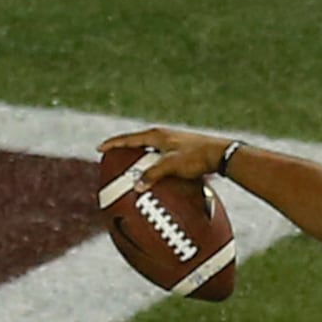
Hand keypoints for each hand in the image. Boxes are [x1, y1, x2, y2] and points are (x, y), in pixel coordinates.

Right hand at [94, 127, 235, 206]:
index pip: (128, 139)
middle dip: (124, 149)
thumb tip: (137, 185)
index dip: (113, 144)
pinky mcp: (181, 151)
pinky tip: (155, 176)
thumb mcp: (171, 165)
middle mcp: (163, 136)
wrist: (221, 154)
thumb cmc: (197, 157)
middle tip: (112, 156)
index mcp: (157, 135)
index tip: (100, 148)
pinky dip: (153, 166)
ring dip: (139, 159)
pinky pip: (161, 158)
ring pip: (150, 151)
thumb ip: (153, 174)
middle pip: (137, 142)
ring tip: (131, 168)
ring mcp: (173, 143)